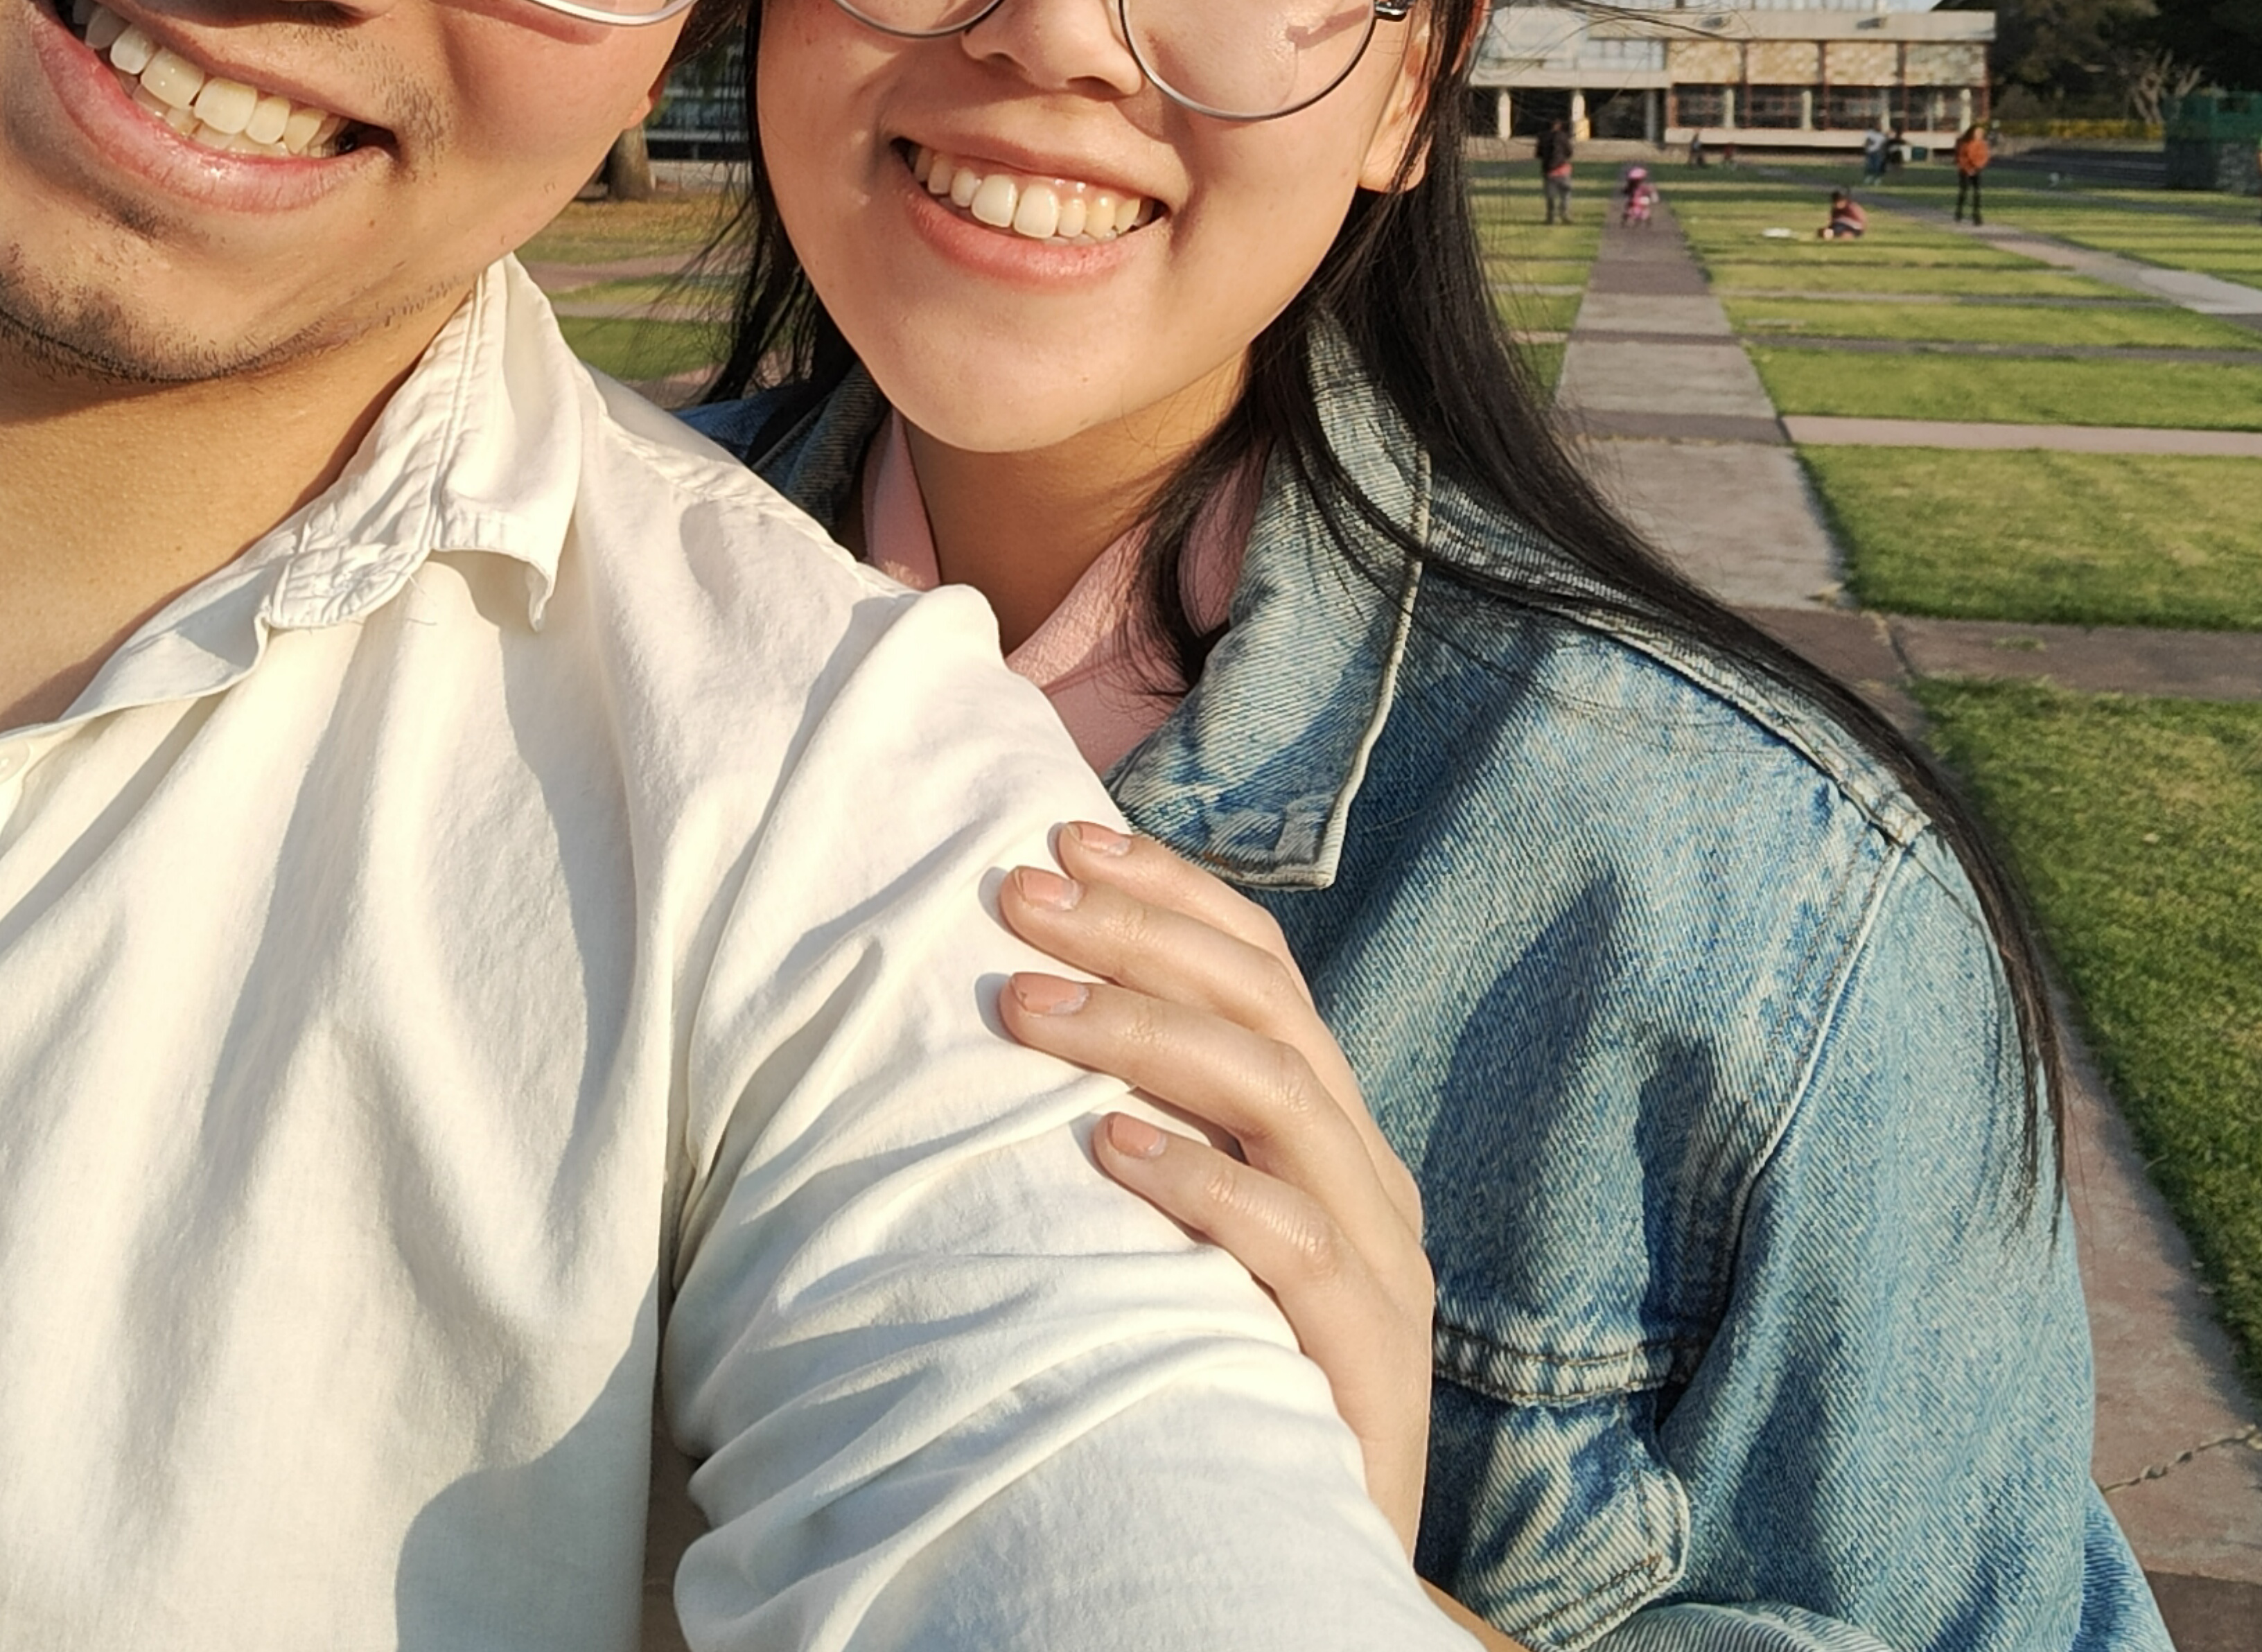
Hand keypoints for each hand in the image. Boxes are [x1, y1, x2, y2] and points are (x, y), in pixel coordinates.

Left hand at [997, 819, 1435, 1554]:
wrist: (1306, 1561)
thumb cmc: (1222, 1370)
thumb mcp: (1192, 1229)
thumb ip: (1154, 1127)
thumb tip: (1028, 1002)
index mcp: (1331, 1130)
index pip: (1264, 968)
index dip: (1170, 894)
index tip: (1063, 840)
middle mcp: (1367, 1174)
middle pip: (1268, 1008)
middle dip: (1140, 936)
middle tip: (1018, 899)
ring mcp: (1382, 1262)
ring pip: (1280, 1096)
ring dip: (1144, 1036)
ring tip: (1027, 1009)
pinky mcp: (1369, 1354)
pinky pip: (1293, 1242)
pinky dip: (1202, 1182)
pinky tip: (1111, 1150)